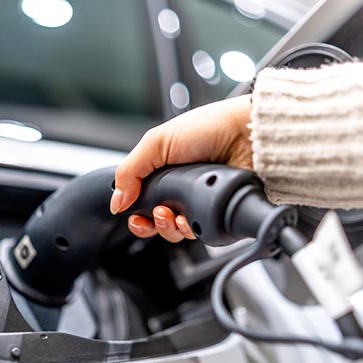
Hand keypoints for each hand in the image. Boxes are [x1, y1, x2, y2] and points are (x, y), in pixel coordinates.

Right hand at [111, 95, 252, 242]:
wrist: (247, 136)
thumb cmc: (209, 128)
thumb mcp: (157, 142)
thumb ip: (129, 171)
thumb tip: (116, 201)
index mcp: (163, 173)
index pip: (141, 202)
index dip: (135, 214)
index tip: (134, 216)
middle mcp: (181, 190)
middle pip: (157, 222)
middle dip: (151, 224)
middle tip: (157, 213)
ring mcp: (200, 203)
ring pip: (176, 232)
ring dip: (168, 228)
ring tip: (172, 214)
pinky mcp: (218, 214)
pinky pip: (200, 234)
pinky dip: (191, 230)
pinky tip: (190, 219)